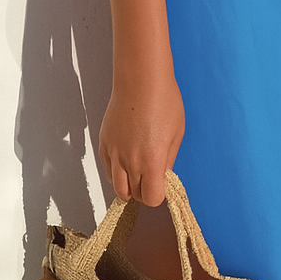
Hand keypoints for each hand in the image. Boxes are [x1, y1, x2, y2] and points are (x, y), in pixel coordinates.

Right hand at [98, 78, 184, 206]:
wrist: (140, 81)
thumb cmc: (164, 101)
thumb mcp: (176, 133)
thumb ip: (169, 160)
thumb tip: (163, 176)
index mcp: (152, 160)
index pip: (152, 198)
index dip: (159, 194)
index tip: (162, 184)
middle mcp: (130, 162)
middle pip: (133, 196)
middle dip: (144, 192)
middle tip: (151, 178)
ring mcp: (113, 154)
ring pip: (117, 187)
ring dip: (128, 185)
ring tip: (138, 171)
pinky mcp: (103, 144)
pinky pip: (107, 170)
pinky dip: (116, 172)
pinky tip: (126, 159)